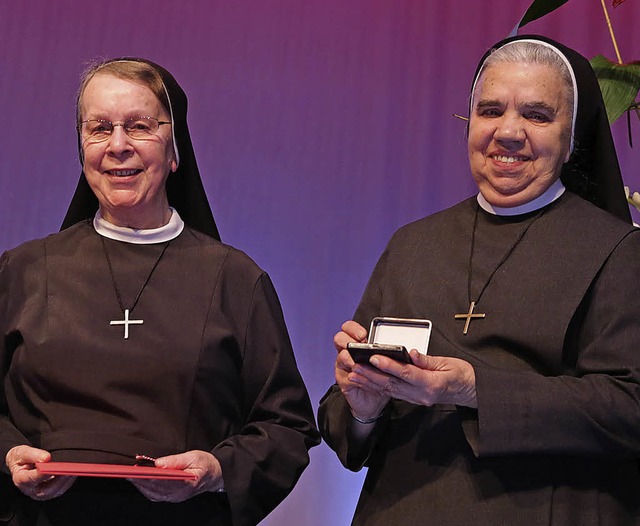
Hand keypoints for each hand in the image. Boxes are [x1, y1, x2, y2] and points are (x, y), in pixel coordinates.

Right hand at [6, 445, 75, 499]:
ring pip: (55, 491)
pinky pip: (60, 489)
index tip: (52, 468)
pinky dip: (68, 481)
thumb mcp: (21, 452)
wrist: (20, 463)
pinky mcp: (49, 491)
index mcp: (21, 479)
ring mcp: (40, 492)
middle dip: (60, 480)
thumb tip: (46, 458)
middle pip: (47, 490)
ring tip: (75, 470)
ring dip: (66, 481)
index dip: (43, 474)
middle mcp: (31, 489)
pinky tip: (73, 472)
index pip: (31, 479)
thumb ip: (33, 454)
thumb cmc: (20, 459)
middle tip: (70, 470)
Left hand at [130, 450, 223, 502]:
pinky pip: (156, 495)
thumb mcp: (193, 456)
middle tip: (128, 471)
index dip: (148, 477)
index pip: (163, 481)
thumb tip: (158, 463)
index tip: (137, 471)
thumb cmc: (205, 464)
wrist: (215, 474)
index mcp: (187, 483)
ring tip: (130, 474)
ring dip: (141, 485)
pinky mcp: (172, 497)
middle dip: (140, 480)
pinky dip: (145, 488)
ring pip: (153, 493)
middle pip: (155, 488)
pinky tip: (139, 481)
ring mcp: (175, 497)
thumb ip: (176, 460)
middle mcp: (179, 493)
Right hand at [334, 320, 390, 420]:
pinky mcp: (344, 381)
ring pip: (341, 356)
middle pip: (339, 338)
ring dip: (349, 358)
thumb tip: (407, 350)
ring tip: (358, 362)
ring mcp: (343, 366)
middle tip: (358, 345)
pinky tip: (362, 377)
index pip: (348, 328)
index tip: (363, 334)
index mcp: (356, 344)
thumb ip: (390, 353)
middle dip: (348, 340)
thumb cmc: (380, 377)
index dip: (353, 329)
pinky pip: (346, 376)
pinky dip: (355, 376)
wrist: (374, 401)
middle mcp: (347, 352)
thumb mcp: (387, 362)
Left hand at [362, 350, 476, 407]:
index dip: (389, 365)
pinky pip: (393, 393)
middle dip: (372, 375)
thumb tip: (412, 353)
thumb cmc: (461, 375)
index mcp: (431, 384)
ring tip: (355, 374)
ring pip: (390, 390)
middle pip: (393, 384)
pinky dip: (379, 387)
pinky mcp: (414, 399)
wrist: (470, 391)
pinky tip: (367, 381)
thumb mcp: (448, 363)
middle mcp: (422, 394)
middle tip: (355, 366)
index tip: (375, 357)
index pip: (406, 373)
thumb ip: (427, 360)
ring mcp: (417, 399)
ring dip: (371, 382)